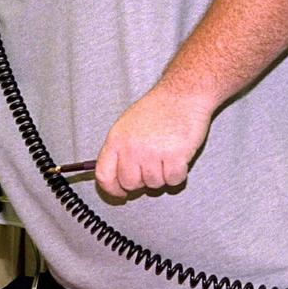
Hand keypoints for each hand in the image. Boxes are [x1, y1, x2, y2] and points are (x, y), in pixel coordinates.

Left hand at [95, 87, 214, 195]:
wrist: (183, 94)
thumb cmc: (157, 110)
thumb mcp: (127, 126)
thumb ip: (119, 151)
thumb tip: (115, 180)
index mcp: (116, 140)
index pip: (104, 175)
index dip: (112, 189)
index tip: (121, 194)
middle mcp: (131, 148)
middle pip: (130, 184)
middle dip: (142, 181)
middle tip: (153, 166)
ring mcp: (153, 153)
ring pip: (154, 184)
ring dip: (162, 175)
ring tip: (167, 154)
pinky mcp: (175, 156)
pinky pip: (174, 181)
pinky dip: (178, 174)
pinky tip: (179, 157)